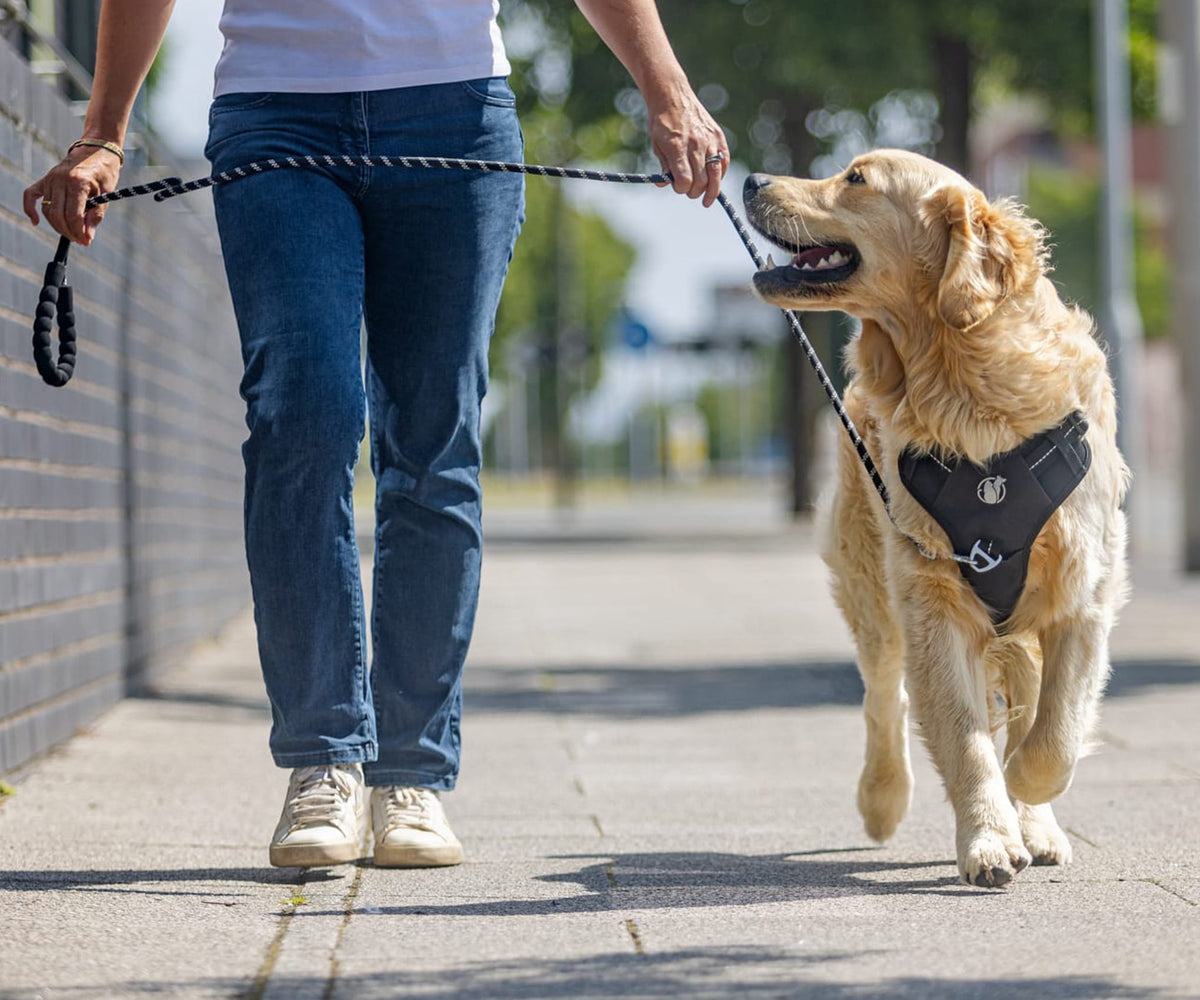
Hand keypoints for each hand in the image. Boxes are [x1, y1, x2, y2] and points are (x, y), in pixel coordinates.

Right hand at [23, 144, 121, 245]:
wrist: (96, 150)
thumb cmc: (104, 172)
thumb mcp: (106, 194)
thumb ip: (96, 215)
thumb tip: (87, 237)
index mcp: (77, 183)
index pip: (73, 215)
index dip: (78, 232)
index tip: (86, 241)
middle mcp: (60, 180)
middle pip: (57, 214)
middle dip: (68, 232)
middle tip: (80, 240)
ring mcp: (50, 178)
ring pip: (46, 209)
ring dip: (57, 225)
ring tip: (71, 234)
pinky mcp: (45, 178)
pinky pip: (31, 195)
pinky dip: (30, 209)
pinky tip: (36, 222)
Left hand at [646, 85, 728, 207]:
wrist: (672, 95)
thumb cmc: (661, 121)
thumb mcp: (656, 144)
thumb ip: (664, 166)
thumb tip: (665, 184)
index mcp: (677, 147)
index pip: (685, 181)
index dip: (681, 189)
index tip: (678, 187)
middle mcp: (695, 144)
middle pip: (700, 181)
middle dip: (694, 192)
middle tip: (689, 192)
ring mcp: (709, 140)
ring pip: (715, 175)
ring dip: (711, 190)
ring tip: (707, 198)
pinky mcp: (718, 135)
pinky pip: (724, 161)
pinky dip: (720, 174)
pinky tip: (714, 179)